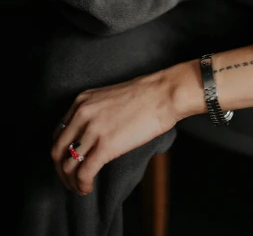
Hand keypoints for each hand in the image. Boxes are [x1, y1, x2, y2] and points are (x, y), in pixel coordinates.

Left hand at [50, 71, 176, 195]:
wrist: (163, 94)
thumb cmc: (145, 95)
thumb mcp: (109, 97)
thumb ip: (95, 113)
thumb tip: (91, 136)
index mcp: (82, 101)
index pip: (58, 132)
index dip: (60, 152)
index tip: (69, 162)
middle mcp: (82, 114)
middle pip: (57, 150)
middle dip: (61, 171)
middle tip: (71, 180)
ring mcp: (93, 130)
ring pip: (67, 165)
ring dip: (71, 182)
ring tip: (80, 188)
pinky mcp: (106, 145)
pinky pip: (84, 172)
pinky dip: (82, 185)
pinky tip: (88, 188)